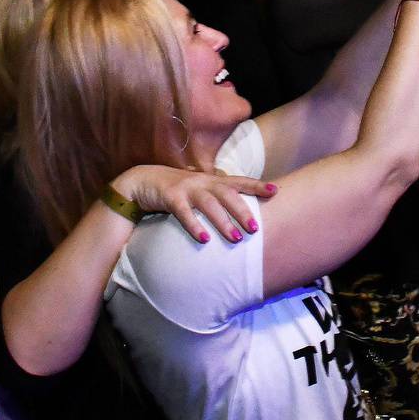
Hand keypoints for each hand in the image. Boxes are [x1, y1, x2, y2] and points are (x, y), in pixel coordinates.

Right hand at [111, 165, 275, 244]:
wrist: (143, 180)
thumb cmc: (178, 189)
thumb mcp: (200, 189)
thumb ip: (218, 197)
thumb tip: (241, 211)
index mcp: (212, 180)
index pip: (239, 181)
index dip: (257, 186)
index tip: (275, 191)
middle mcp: (203, 182)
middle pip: (228, 195)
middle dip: (243, 211)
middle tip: (255, 228)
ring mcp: (187, 188)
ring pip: (210, 204)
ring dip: (224, 222)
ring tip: (236, 238)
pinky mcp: (170, 197)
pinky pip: (184, 212)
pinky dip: (195, 225)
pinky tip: (204, 239)